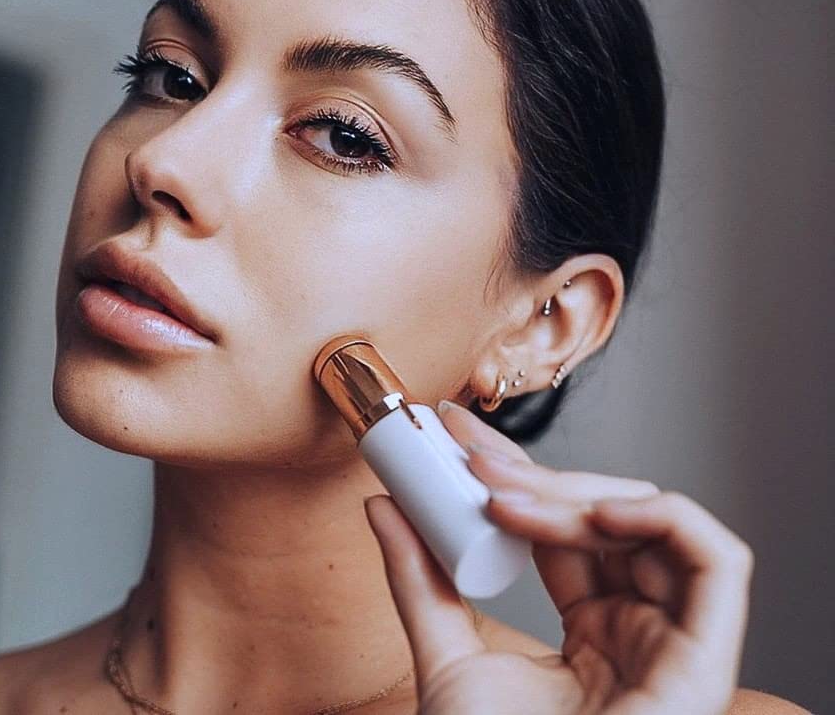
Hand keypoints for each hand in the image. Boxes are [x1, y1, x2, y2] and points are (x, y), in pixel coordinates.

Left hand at [363, 399, 752, 713]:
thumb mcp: (445, 661)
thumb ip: (418, 581)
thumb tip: (383, 505)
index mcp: (592, 631)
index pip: (563, 529)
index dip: (515, 475)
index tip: (455, 439)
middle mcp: (638, 629)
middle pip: (605, 519)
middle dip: (535, 473)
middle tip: (468, 455)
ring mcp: (673, 641)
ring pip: (653, 524)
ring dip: (579, 491)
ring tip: (508, 495)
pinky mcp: (705, 659)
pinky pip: (718, 560)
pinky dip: (662, 517)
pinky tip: (594, 512)